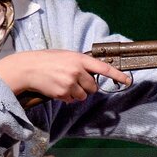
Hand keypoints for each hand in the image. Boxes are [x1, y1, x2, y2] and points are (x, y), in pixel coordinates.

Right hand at [0, 50, 131, 102]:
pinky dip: (67, 97)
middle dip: (87, 86)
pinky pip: (73, 100)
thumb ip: (80, 64)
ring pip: (84, 95)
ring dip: (77, 93)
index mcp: (79, 58)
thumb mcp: (66, 56)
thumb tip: (92, 74)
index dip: (117, 75)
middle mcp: (77, 70)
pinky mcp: (63, 93)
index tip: (128, 80)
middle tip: (74, 81)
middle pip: (93, 86)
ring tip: (63, 84)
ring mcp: (70, 82)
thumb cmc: (47, 61)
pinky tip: (58, 89)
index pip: (103, 68)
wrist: (28, 68)